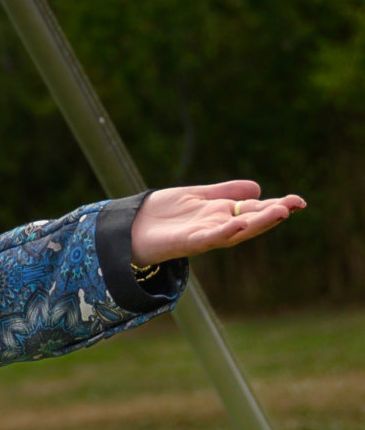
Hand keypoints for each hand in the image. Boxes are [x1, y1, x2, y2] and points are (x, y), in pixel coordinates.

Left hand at [129, 181, 306, 264]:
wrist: (131, 226)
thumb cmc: (164, 213)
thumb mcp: (197, 195)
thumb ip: (225, 192)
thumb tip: (257, 187)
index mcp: (221, 214)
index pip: (254, 209)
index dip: (276, 205)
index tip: (298, 200)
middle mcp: (217, 226)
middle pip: (251, 220)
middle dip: (274, 213)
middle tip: (296, 204)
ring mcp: (205, 235)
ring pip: (237, 230)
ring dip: (258, 223)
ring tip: (279, 212)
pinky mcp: (188, 242)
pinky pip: (210, 237)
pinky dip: (225, 230)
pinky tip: (238, 222)